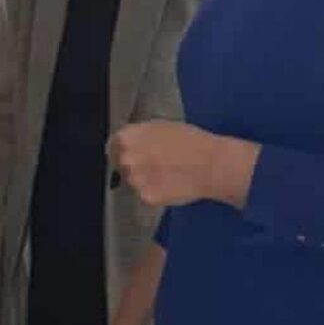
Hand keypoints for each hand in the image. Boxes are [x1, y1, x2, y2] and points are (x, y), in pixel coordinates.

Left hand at [109, 119, 257, 210]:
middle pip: (121, 165)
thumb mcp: (159, 126)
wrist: (210, 164)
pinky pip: (146, 195)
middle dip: (134, 165)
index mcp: (126, 138)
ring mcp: (134, 180)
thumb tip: (129, 144)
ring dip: (144, 180)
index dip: (124, 150)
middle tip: (155, 165)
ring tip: (167, 175)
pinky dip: (155, 192)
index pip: (113, 147)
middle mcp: (126, 159)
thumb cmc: (190, 140)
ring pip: (134, 182)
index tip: (135, 154)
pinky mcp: (146, 198)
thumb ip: (139, 136)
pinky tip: (171, 185)